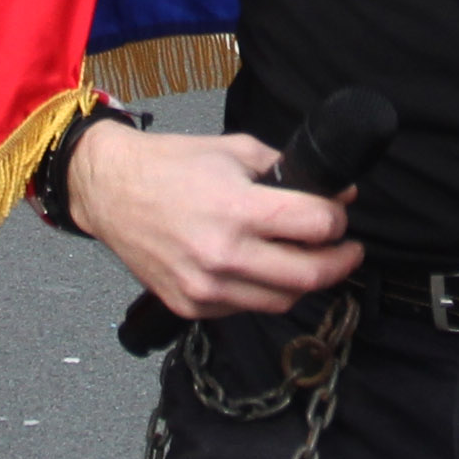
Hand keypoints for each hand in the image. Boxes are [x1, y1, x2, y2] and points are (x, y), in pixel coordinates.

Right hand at [70, 121, 360, 320]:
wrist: (110, 191)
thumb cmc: (169, 166)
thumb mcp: (236, 150)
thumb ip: (288, 171)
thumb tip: (336, 194)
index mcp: (237, 209)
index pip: (316, 226)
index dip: (337, 219)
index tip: (339, 216)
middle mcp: (223, 255)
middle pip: (310, 276)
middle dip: (340, 262)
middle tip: (348, 251)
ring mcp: (206, 287)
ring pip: (282, 301)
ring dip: (303, 282)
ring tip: (307, 261)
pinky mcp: (191, 306)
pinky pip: (246, 308)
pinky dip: (262, 291)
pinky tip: (261, 269)